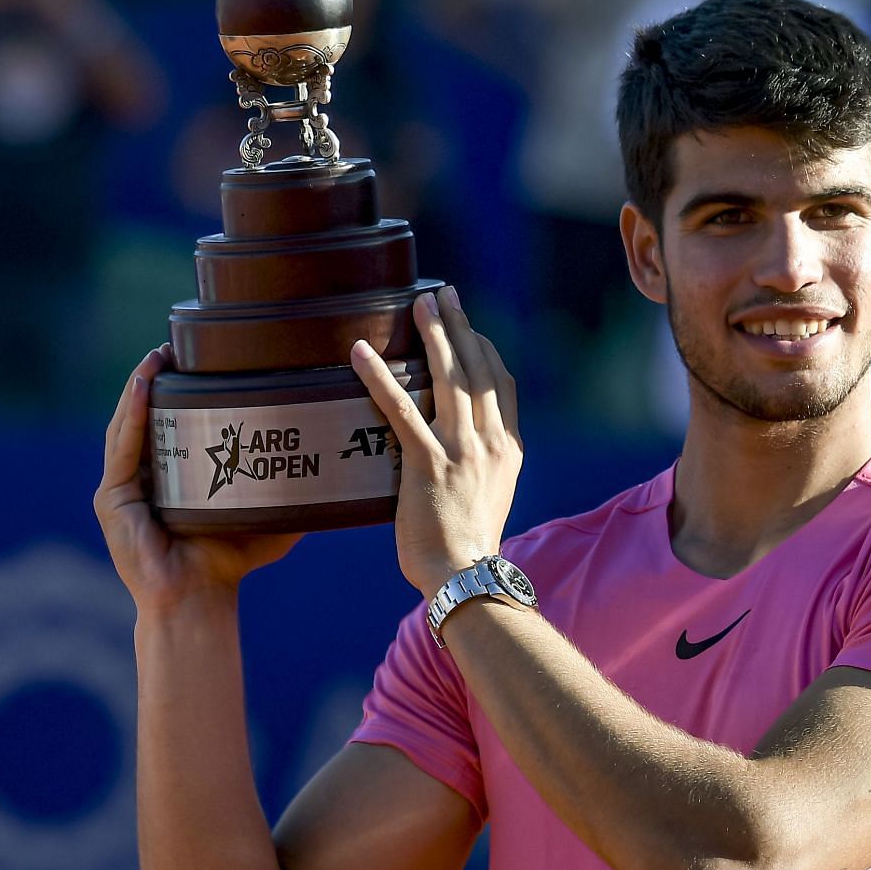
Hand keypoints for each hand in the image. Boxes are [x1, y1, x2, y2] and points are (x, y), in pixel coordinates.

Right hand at [92, 345, 302, 618]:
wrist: (199, 600)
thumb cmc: (230, 561)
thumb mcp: (265, 513)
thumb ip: (291, 491)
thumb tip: (336, 470)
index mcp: (170, 475)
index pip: (169, 421)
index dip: (177, 387)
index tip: (195, 354)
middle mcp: (141, 476)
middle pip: (145, 414)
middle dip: (157, 377)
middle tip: (176, 343)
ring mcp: (122, 487)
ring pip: (129, 424)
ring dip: (141, 385)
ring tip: (158, 355)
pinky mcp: (113, 499)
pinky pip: (121, 448)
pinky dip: (131, 414)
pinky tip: (143, 385)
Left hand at [349, 288, 521, 598]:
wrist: (466, 575)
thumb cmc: (470, 544)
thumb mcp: (491, 495)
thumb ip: (482, 463)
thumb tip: (460, 445)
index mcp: (509, 448)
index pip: (501, 383)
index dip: (483, 347)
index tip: (467, 325)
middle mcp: (491, 441)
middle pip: (477, 368)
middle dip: (460, 326)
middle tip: (443, 294)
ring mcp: (462, 450)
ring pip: (450, 377)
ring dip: (434, 335)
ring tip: (419, 305)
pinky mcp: (428, 462)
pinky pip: (401, 409)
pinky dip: (379, 377)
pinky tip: (361, 353)